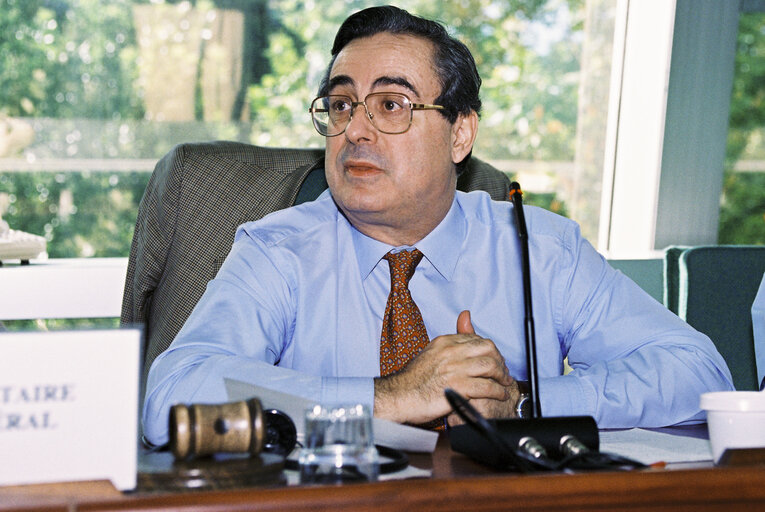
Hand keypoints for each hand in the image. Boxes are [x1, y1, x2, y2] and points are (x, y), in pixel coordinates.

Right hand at [374, 310, 512, 424]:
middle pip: (488, 349)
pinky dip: (497, 391)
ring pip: (490, 366)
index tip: (494, 360)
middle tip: (502, 371)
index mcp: (444, 342)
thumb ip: (449, 341)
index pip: (477, 339)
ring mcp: (455, 369)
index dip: (490, 350)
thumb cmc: (412, 380)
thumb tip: (465, 316)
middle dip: (499, 360)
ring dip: (501, 376)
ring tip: (503, 383)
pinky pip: (486, 387)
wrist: (398, 396)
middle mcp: (451, 352)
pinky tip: (499, 394)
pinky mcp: (458, 387)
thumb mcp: (430, 352)